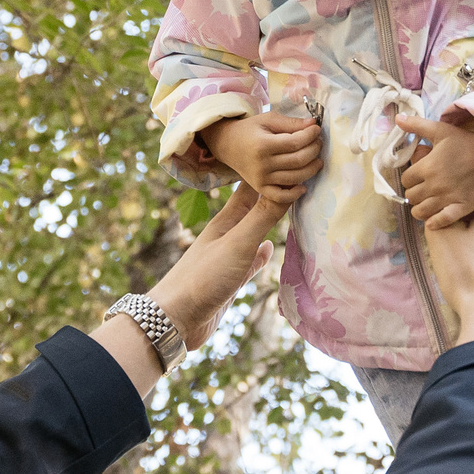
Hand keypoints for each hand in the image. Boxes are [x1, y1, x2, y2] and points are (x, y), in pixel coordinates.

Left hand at [96, 186, 281, 393]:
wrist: (174, 319)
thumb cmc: (203, 278)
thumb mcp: (238, 243)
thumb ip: (263, 216)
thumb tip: (291, 184)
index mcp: (226, 219)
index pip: (252, 185)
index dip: (270, 170)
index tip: (289, 153)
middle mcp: (228, 233)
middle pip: (255, 205)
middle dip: (275, 190)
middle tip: (299, 174)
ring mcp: (229, 256)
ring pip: (254, 231)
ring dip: (271, 220)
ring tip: (289, 208)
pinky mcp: (230, 279)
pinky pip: (251, 260)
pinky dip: (262, 254)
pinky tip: (269, 251)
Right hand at [198, 113, 323, 206]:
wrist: (227, 145)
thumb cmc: (250, 130)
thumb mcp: (268, 120)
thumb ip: (290, 123)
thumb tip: (314, 125)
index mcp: (263, 145)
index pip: (295, 143)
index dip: (310, 136)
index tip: (317, 130)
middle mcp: (262, 164)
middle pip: (298, 161)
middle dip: (314, 150)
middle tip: (318, 143)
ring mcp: (261, 179)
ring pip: (294, 178)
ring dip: (311, 170)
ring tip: (318, 160)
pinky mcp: (260, 188)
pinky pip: (280, 197)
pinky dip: (294, 195)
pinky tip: (303, 186)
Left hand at [395, 112, 473, 228]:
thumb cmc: (464, 141)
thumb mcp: (440, 129)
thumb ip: (417, 125)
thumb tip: (397, 118)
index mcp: (428, 167)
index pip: (406, 179)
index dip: (410, 177)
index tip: (417, 175)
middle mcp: (435, 184)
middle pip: (412, 196)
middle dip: (414, 192)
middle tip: (422, 187)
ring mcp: (448, 198)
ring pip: (421, 211)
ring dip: (420, 208)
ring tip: (426, 201)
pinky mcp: (461, 207)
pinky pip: (441, 221)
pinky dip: (434, 222)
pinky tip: (432, 219)